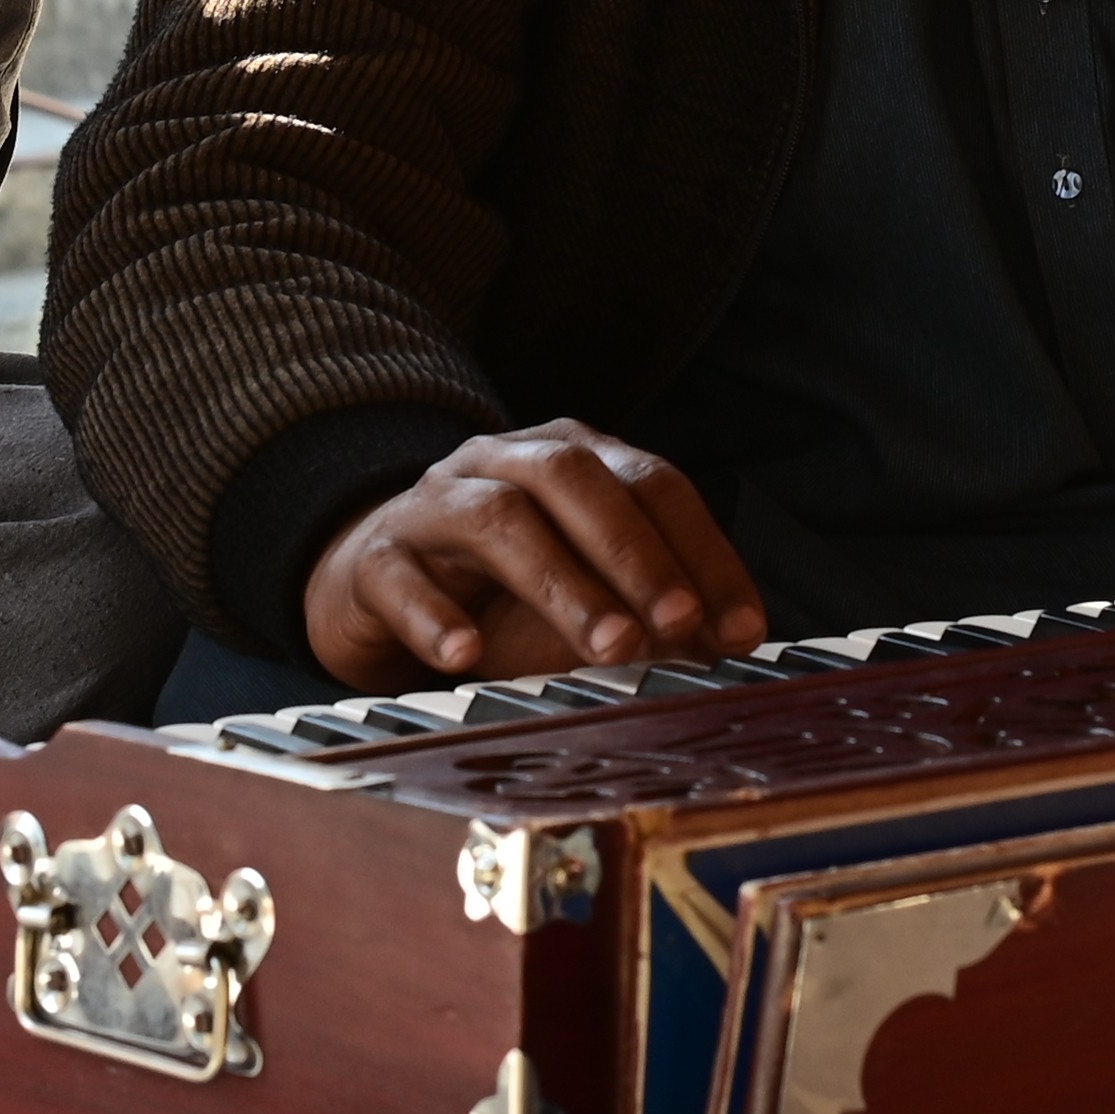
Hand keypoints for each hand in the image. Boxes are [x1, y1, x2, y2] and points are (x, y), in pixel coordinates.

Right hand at [301, 420, 767, 691]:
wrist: (372, 584)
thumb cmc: (497, 591)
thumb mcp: (584, 593)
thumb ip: (650, 609)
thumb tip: (729, 643)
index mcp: (570, 458)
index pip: (651, 483)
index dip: (703, 551)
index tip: (742, 627)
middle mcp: (502, 463)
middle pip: (574, 480)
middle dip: (636, 554)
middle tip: (678, 626)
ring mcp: (432, 504)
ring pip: (496, 519)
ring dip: (561, 582)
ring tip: (609, 647)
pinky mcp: (373, 558)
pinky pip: (397, 576)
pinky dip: (434, 617)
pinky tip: (466, 655)